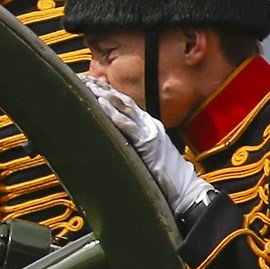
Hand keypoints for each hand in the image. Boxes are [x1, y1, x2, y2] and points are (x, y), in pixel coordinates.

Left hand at [86, 79, 213, 218]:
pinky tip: (101, 106)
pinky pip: (128, 126)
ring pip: (124, 108)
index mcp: (149, 124)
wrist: (183, 188)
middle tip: (86, 80)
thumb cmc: (163, 175)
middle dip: (104, 89)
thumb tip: (114, 137)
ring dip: (105, 96)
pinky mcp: (147, 143)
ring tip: (90, 87)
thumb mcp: (147, 151)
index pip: (126, 103)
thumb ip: (134, 140)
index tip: (94, 83)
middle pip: (123, 101)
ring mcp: (149, 132)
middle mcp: (149, 124)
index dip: (110, 92)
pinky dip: (114, 114)